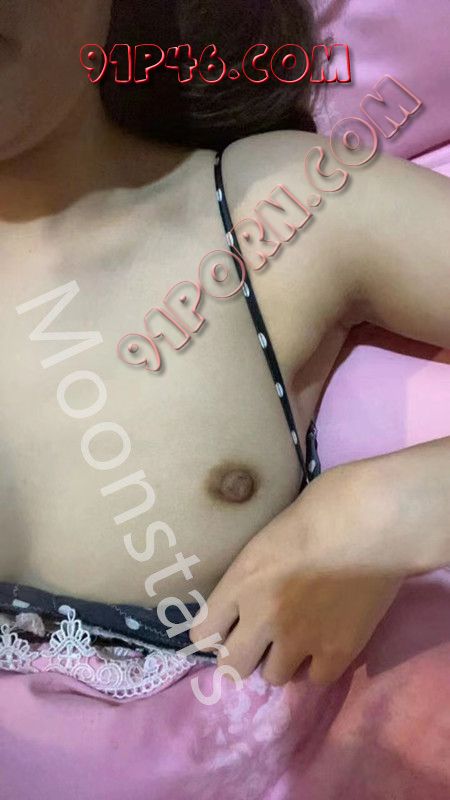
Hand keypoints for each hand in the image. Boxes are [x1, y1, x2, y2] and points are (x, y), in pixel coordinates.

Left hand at [189, 459, 414, 686]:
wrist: (375, 521)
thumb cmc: (324, 507)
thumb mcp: (268, 537)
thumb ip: (252, 574)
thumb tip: (250, 594)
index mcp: (242, 580)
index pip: (202, 633)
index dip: (215, 631)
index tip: (228, 624)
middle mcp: (262, 616)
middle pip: (232, 667)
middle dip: (244, 655)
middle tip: (261, 639)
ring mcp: (299, 638)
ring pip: (274, 677)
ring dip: (283, 659)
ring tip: (300, 637)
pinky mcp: (337, 651)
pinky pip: (316, 679)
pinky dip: (320, 663)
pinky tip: (328, 639)